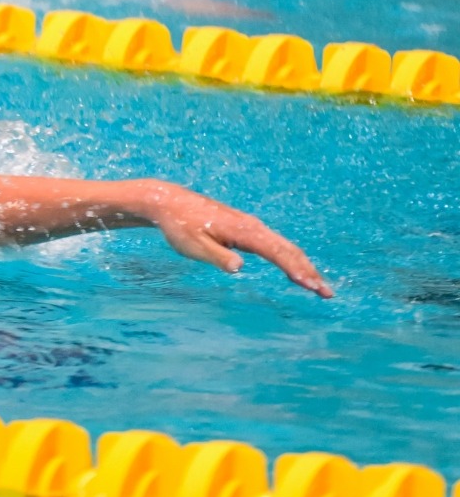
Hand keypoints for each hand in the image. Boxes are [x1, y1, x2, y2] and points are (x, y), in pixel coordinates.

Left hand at [134, 181, 332, 297]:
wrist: (169, 203)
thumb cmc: (180, 227)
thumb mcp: (194, 245)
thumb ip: (218, 256)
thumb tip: (240, 267)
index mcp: (243, 231)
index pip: (277, 252)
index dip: (296, 270)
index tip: (311, 286)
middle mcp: (252, 226)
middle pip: (288, 250)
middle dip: (309, 271)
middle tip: (326, 293)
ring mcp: (251, 227)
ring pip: (284, 247)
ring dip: (303, 266)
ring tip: (318, 287)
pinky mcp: (246, 230)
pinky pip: (275, 245)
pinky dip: (290, 259)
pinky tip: (296, 273)